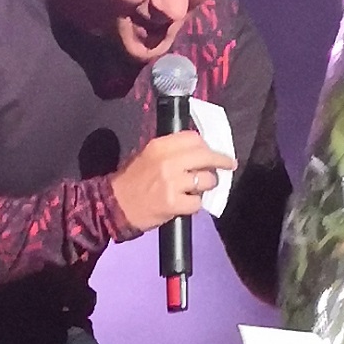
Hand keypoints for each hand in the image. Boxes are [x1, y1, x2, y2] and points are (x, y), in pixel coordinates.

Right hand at [111, 131, 235, 231]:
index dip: (206, 145)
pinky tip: (188, 203)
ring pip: (206, 179)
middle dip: (221, 160)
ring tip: (199, 188)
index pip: (193, 138)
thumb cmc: (132, 180)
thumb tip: (199, 151)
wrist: (115, 205)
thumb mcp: (148, 155)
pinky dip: (195, 204)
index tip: (211, 150)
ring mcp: (171, 183)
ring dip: (207, 185)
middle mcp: (167, 161)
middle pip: (205, 156)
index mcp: (160, 146)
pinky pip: (197, 202)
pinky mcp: (173, 203)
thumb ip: (171, 151)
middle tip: (229, 164)